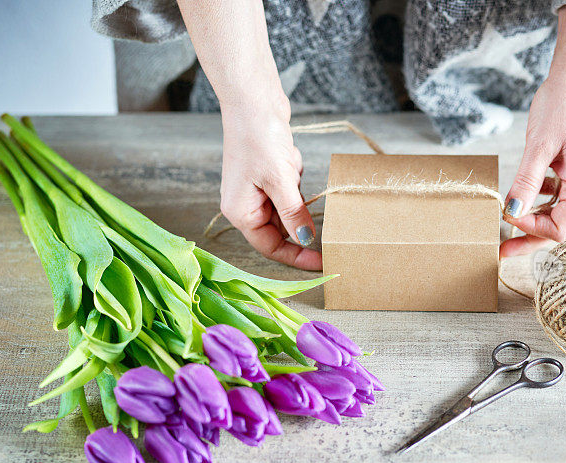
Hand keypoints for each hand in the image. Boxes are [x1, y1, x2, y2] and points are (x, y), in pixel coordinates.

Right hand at [176, 0, 319, 269]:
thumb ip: (294, 215)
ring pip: (287, 209)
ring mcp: (255, 190)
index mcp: (240, 212)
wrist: (253, 99)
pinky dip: (295, 178)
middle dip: (299, 220)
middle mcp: (244, 205)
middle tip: (325, 223)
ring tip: (291, 168)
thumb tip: (306, 242)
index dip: (296, 256)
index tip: (322, 261)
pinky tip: (290, 158)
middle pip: (279, 231)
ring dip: (298, 195)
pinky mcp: (266, 175)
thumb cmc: (259, 138)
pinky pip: (289, 189)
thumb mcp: (281, 181)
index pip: (270, 247)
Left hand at [499, 0, 565, 257]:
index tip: (506, 216)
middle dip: (529, 235)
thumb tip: (512, 211)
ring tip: (507, 221)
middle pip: (560, 224)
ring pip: (559, 211)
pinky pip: (559, 194)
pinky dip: (540, 198)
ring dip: (533, 217)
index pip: (561, 227)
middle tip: (501, 248)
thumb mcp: (538, 146)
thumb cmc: (562, 105)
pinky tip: (522, 193)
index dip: (531, 228)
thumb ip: (526, 182)